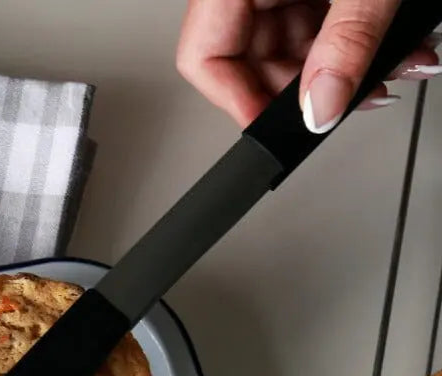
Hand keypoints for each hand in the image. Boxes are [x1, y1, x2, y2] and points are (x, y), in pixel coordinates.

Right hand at [176, 0, 439, 128]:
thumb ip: (345, 45)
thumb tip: (319, 111)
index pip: (204, 57)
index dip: (238, 102)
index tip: (279, 131)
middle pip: (254, 57)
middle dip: (312, 89)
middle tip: (352, 103)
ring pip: (296, 40)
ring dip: (349, 67)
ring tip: (400, 68)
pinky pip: (324, 15)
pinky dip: (362, 36)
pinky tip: (399, 45)